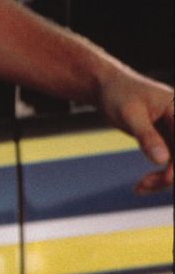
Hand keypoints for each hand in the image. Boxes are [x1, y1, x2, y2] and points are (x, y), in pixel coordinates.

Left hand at [98, 68, 172, 193]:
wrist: (105, 86)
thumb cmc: (117, 93)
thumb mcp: (129, 114)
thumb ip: (146, 135)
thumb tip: (162, 160)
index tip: (166, 178)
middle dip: (170, 176)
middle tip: (145, 184)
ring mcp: (174, 132)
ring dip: (164, 180)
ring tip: (139, 187)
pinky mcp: (165, 140)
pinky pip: (169, 164)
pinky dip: (159, 176)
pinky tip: (141, 186)